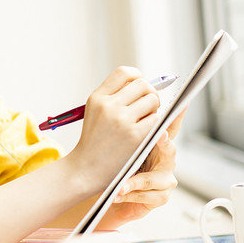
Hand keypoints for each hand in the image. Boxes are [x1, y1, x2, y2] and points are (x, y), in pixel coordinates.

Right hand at [69, 67, 160, 189]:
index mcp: (97, 97)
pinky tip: (146, 133)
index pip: (124, 73)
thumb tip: (145, 83)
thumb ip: (114, 96)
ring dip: (154, 110)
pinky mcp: (136, 135)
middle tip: (147, 107)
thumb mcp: (95, 112)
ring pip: (153, 101)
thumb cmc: (94, 141)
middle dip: (150, 94)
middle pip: (143, 85)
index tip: (140, 86)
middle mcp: (108, 105)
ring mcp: (122, 120)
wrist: (86, 169)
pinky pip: (157, 120)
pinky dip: (156, 125)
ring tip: (144, 122)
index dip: (137, 77)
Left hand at [103, 109, 184, 226]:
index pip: (169, 127)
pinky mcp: (161, 197)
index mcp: (156, 145)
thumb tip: (123, 102)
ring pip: (154, 179)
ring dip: (134, 182)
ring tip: (120, 185)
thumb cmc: (118, 168)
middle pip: (170, 150)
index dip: (176, 116)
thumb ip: (128, 129)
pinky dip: (130, 195)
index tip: (180, 104)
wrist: (113, 194)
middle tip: (158, 136)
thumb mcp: (122, 146)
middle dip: (163, 143)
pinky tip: (118, 194)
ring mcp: (165, 179)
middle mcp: (165, 160)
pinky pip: (148, 196)